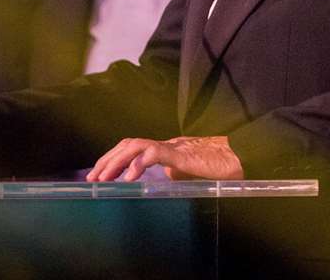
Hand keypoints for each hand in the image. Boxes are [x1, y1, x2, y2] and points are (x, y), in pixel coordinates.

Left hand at [86, 135, 243, 181]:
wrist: (237, 160)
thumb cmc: (215, 168)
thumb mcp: (185, 175)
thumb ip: (171, 175)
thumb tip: (160, 184)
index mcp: (164, 150)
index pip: (131, 148)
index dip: (113, 158)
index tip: (99, 174)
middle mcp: (164, 145)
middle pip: (127, 144)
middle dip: (107, 160)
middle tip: (92, 178)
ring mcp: (172, 147)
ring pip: (135, 146)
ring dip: (116, 161)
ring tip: (104, 178)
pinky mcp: (180, 154)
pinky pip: (154, 154)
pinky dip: (139, 163)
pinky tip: (129, 178)